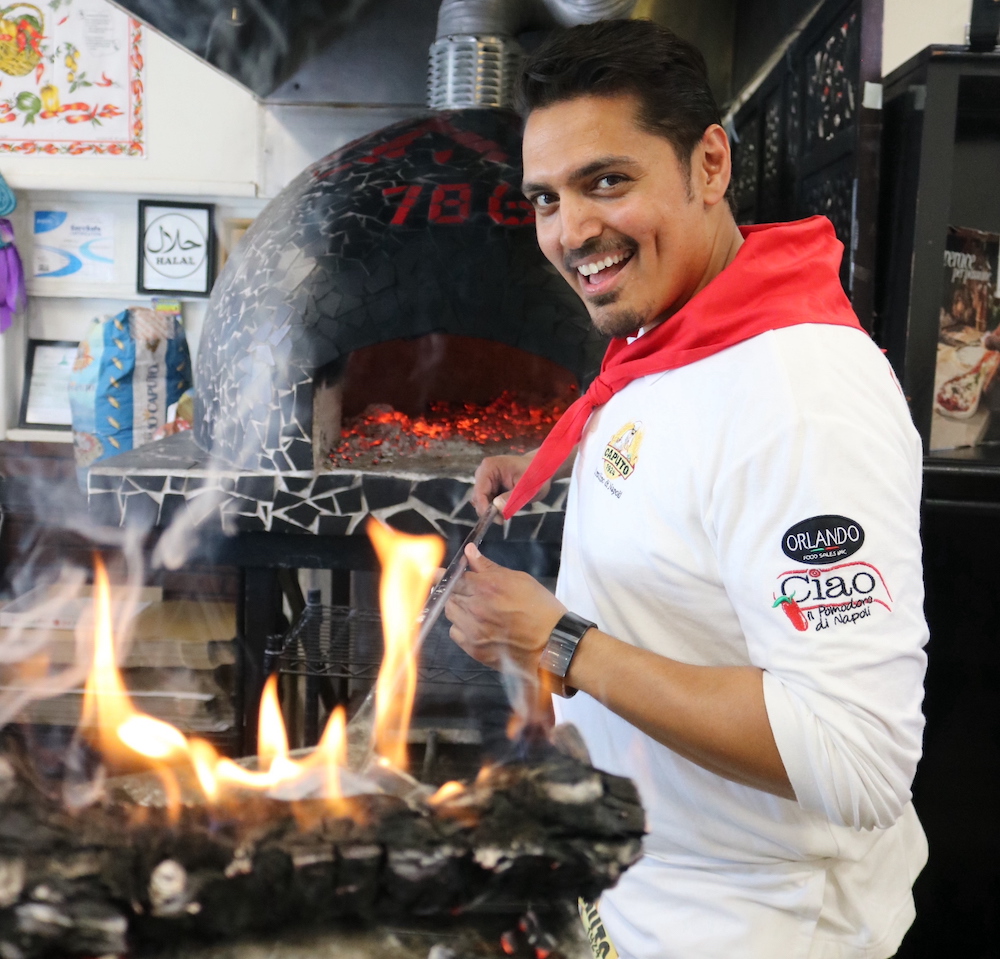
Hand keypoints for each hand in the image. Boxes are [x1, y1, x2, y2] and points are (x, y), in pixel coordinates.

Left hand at [446, 543, 565, 675]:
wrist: (552, 643)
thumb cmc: (540, 607)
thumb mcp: (518, 579)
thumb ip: (489, 567)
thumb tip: (469, 551)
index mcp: (486, 587)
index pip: (453, 578)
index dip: (440, 575)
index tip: (431, 573)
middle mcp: (475, 608)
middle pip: (449, 596)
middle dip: (453, 592)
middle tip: (464, 592)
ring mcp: (473, 630)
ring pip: (450, 614)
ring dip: (457, 609)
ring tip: (473, 609)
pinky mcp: (474, 649)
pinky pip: (455, 634)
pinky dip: (461, 628)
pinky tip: (475, 626)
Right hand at [471, 452, 547, 518]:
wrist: (541, 469)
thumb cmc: (536, 475)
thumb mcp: (527, 488)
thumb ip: (512, 497)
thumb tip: (496, 506)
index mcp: (490, 467)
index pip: (480, 491)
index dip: (485, 508)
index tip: (498, 520)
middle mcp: (483, 471)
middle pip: (477, 497)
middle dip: (488, 510)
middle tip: (503, 520)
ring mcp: (485, 479)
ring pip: (480, 501)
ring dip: (491, 510)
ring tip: (506, 514)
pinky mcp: (489, 486)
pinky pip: (486, 501)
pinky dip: (493, 507)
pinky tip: (505, 508)